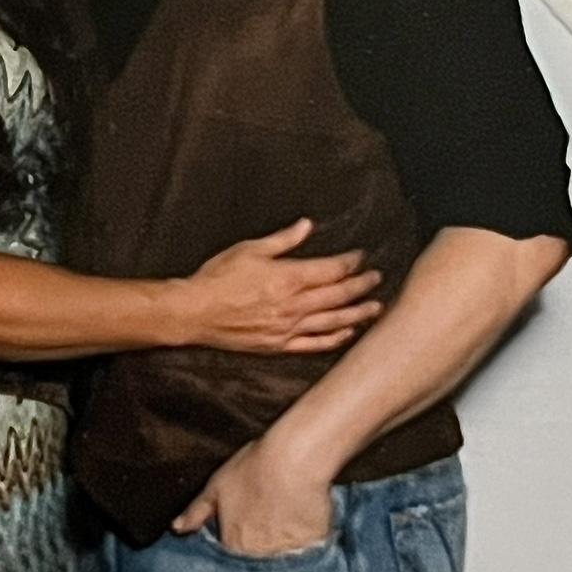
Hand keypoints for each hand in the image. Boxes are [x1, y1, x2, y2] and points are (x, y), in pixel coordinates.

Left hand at [172, 428, 334, 556]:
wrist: (294, 459)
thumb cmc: (253, 468)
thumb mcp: (217, 486)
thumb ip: (196, 512)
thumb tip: (176, 528)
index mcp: (234, 544)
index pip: (232, 557)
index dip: (239, 541)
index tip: (247, 527)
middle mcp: (259, 556)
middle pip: (257, 561)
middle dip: (260, 550)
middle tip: (269, 522)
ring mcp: (287, 555)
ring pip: (282, 560)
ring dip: (282, 549)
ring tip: (287, 522)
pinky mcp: (313, 549)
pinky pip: (308, 554)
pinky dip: (306, 545)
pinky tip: (305, 524)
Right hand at [182, 218, 381, 353]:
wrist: (195, 312)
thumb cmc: (218, 277)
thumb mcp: (249, 249)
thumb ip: (283, 239)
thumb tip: (307, 225)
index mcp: (287, 278)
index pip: (331, 270)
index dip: (350, 262)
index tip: (361, 257)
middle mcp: (293, 305)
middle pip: (338, 295)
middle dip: (362, 286)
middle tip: (377, 279)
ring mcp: (288, 328)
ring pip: (333, 322)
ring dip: (357, 314)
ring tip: (375, 308)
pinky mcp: (278, 345)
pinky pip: (314, 345)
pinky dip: (334, 339)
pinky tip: (348, 333)